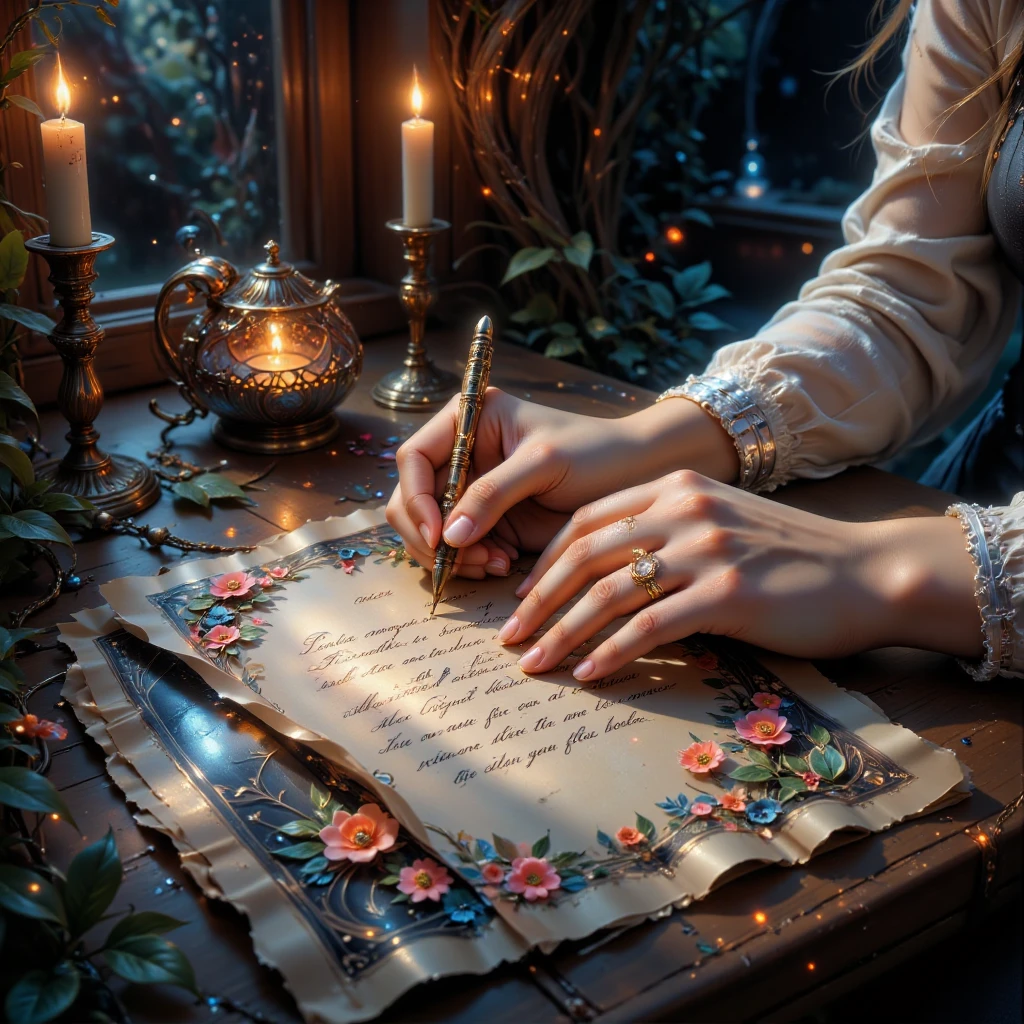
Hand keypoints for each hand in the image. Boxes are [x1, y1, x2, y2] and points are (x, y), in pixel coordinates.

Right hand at [386, 388, 738, 578]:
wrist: (635, 476)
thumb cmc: (595, 452)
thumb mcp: (542, 463)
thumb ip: (492, 493)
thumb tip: (446, 535)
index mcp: (466, 421)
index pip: (413, 459)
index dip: (417, 498)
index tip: (439, 534)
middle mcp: (461, 455)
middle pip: (410, 500)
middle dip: (431, 534)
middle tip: (465, 559)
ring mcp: (472, 492)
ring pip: (429, 531)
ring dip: (451, 555)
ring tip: (492, 564)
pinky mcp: (488, 524)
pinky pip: (457, 550)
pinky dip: (470, 563)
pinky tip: (501, 565)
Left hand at [499, 470, 981, 679]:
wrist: (866, 572)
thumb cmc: (789, 555)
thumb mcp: (720, 522)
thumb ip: (665, 534)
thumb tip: (603, 578)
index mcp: (674, 487)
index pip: (586, 521)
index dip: (545, 562)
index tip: (524, 598)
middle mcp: (683, 508)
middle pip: (585, 555)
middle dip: (538, 600)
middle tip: (512, 637)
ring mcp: (705, 549)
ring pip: (607, 593)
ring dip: (562, 633)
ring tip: (536, 663)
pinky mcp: (727, 594)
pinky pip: (648, 627)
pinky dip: (610, 652)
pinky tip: (589, 674)